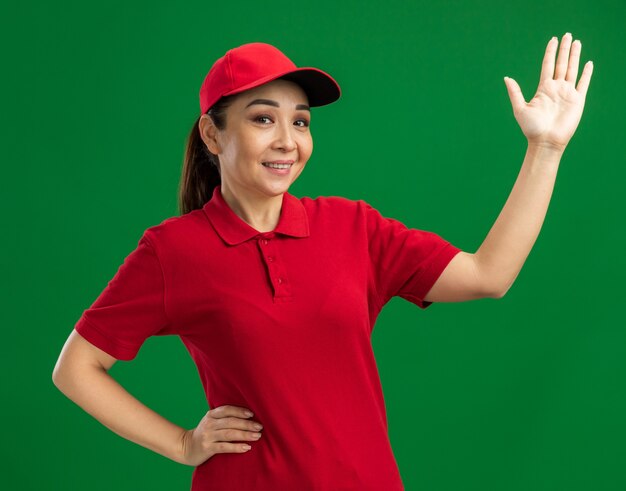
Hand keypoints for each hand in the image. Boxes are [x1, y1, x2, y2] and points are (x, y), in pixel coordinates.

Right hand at [180, 405, 263, 466]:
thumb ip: (225, 417)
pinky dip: (236, 447)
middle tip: (260, 427)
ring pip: (229, 434)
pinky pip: (224, 447)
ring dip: (245, 434)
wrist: (186, 447)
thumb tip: (249, 415)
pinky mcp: (208, 448)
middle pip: (231, 422)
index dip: (240, 411)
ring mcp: (208, 436)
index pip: (227, 410)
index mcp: (211, 415)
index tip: (252, 414)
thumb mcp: (212, 421)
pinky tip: (247, 447)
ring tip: (257, 436)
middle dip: (247, 424)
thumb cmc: (206, 433)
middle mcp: (209, 424)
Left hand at [503, 32, 593, 151]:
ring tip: (577, 42)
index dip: (550, 53)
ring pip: (572, 69)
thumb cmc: (531, 128)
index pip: (547, 65)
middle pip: (561, 64)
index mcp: (543, 89)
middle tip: (567, 35)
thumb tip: (506, 77)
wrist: (546, 141)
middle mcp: (556, 88)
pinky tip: (588, 63)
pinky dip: (586, 73)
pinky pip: (583, 83)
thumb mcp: (519, 108)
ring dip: (575, 56)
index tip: (553, 40)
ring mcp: (567, 93)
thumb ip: (515, 92)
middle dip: (564, 49)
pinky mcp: (577, 100)